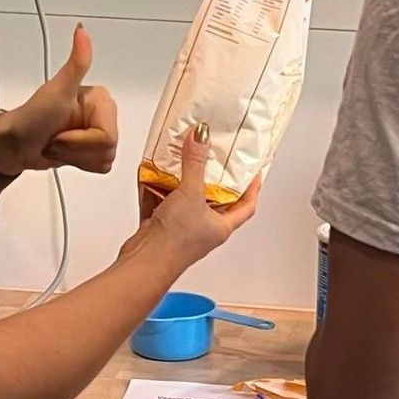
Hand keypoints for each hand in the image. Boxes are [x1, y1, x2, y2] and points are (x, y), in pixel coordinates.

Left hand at [0, 25, 118, 177]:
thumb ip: (76, 63)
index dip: (79, 140)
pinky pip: (100, 167)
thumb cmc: (32, 117)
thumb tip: (81, 30)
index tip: (59, 131)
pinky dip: (78, 164)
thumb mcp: (57, 90)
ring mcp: (98, 134)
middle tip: (55, 139)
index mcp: (102, 100)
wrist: (13, 143)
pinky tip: (63, 153)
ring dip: (74, 157)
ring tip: (56, 145)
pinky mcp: (92, 151)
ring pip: (104, 160)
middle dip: (74, 149)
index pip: (106, 136)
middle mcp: (105, 115)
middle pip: (107, 149)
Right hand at [120, 125, 258, 269]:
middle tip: (213, 157)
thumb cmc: (175, 242)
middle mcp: (205, 229)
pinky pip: (164, 203)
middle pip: (216, 200)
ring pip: (188, 200)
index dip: (253, 188)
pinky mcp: (162, 227)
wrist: (144, 261)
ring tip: (183, 159)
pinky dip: (159, 189)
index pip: (247, 206)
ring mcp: (183, 229)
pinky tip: (154, 174)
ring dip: (183, 181)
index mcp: (222, 226)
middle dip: (213, 179)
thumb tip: (201, 137)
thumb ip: (194, 163)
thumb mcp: (191, 193)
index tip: (254, 171)